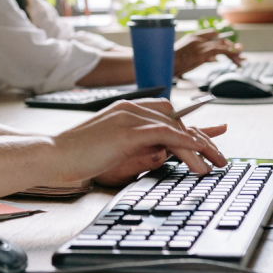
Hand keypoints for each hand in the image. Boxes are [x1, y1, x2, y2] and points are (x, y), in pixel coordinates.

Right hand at [51, 98, 226, 187]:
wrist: (53, 154)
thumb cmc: (76, 155)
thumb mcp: (111, 147)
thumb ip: (135, 146)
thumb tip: (159, 154)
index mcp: (126, 109)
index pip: (167, 112)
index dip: (191, 126)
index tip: (210, 139)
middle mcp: (130, 108)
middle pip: (177, 119)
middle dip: (203, 138)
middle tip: (220, 157)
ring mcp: (129, 117)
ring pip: (176, 127)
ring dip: (201, 145)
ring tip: (216, 164)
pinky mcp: (127, 131)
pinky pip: (166, 134)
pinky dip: (187, 145)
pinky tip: (199, 158)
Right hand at [174, 29, 242, 74]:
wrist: (164, 64)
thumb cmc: (171, 62)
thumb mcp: (186, 55)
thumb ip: (201, 56)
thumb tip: (214, 59)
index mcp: (192, 37)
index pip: (212, 33)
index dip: (222, 39)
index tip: (230, 45)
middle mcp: (197, 39)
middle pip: (219, 40)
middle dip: (231, 46)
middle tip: (240, 52)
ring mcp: (199, 46)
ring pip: (221, 46)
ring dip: (233, 53)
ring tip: (240, 60)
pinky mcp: (201, 54)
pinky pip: (219, 51)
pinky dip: (229, 54)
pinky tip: (235, 59)